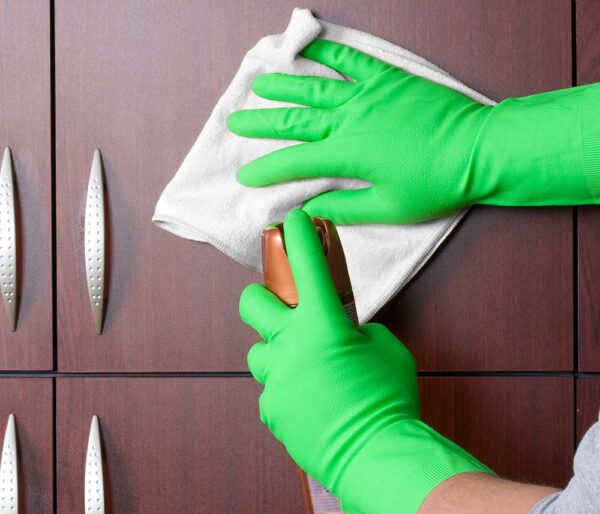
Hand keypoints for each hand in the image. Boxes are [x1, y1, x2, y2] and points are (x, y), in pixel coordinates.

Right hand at [228, 40, 599, 223]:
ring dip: (285, 85)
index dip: (267, 170)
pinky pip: (353, 59)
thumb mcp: (388, 209)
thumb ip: (344, 209)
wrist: (479, 150)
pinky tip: (308, 44)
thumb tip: (310, 211)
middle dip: (263, 122)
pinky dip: (329, 49)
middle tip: (236, 121)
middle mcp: (351, 120)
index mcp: (349, 155)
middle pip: (296, 121)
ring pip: (316, 87)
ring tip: (259, 82)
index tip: (246, 176)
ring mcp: (369, 95)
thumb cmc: (436, 184)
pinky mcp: (388, 80)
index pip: (296, 163)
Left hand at [239, 208, 491, 513]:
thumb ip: (359, 331)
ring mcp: (276, 377)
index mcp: (324, 324)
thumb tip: (344, 331)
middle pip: (252, 303)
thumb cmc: (389, 399)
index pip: (307, 267)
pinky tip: (308, 402)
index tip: (293, 222)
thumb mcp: (386, 350)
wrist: (376, 454)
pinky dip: (285, 390)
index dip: (299, 237)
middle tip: (280, 310)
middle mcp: (291, 344)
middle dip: (262, 299)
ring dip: (277, 353)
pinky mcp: (271, 408)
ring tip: (301, 369)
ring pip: (258, 352)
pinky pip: (270, 390)